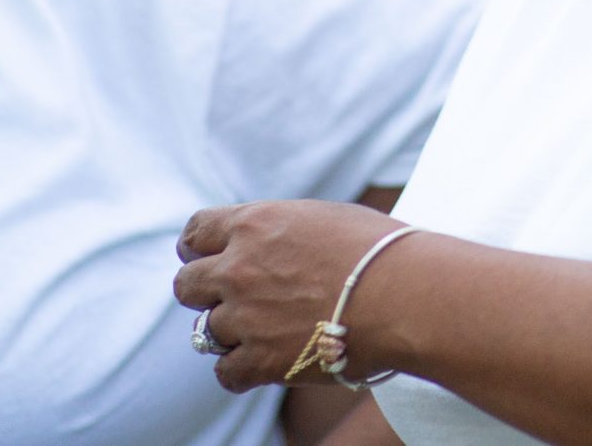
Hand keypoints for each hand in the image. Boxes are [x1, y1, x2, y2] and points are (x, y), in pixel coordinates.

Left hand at [175, 199, 407, 393]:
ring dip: (231, 333)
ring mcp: (245, 316)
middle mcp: (238, 268)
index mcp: (254, 224)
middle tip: (234, 299)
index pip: (195, 232)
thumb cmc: (379, 250)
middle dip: (206, 292)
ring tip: (266, 332)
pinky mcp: (260, 360)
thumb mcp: (322, 218)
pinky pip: (226, 373)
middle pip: (186, 284)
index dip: (198, 248)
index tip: (209, 258)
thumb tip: (269, 241)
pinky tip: (264, 364)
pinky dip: (240, 371)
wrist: (404, 294)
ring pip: (207, 331)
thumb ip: (280, 230)